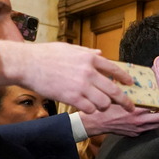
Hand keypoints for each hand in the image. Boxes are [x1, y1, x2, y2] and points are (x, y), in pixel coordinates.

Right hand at [0, 40, 133, 112]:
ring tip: (101, 107)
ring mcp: (81, 85)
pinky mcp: (72, 97)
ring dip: (104, 106)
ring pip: (104, 102)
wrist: (27, 64)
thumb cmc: (45, 54)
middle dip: (125, 101)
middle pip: (115, 90)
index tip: (131, 84)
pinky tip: (88, 109)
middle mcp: (89, 72)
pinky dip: (91, 110)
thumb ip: (87, 52)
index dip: (125, 78)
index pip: (115, 69)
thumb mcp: (69, 48)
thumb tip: (100, 53)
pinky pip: (90, 109)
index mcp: (89, 58)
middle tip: (130, 107)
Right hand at [79, 96, 158, 136]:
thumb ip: (129, 90)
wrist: (94, 123)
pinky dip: (153, 124)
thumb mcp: (117, 94)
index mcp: (136, 110)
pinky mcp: (134, 134)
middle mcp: (139, 121)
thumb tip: (137, 81)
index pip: (158, 107)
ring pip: (156, 125)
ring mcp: (137, 129)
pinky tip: (154, 119)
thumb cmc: (104, 107)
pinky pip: (148, 129)